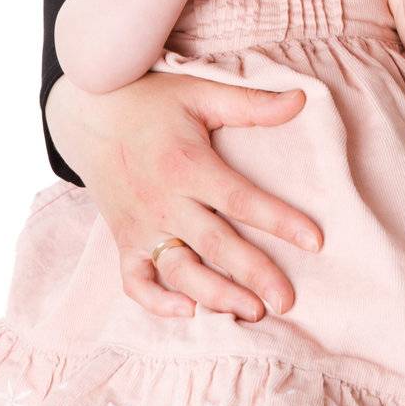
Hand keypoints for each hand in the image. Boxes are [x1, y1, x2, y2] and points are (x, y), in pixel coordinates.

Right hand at [44, 71, 322, 319]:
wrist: (90, 112)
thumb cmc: (153, 101)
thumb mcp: (201, 93)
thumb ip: (250, 104)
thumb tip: (301, 100)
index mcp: (187, 164)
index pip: (239, 199)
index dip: (278, 221)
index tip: (315, 241)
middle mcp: (163, 201)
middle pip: (214, 244)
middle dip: (253, 274)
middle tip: (286, 300)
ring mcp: (140, 225)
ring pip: (179, 271)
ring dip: (215, 295)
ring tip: (252, 312)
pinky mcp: (123, 240)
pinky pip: (135, 282)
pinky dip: (157, 302)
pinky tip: (189, 310)